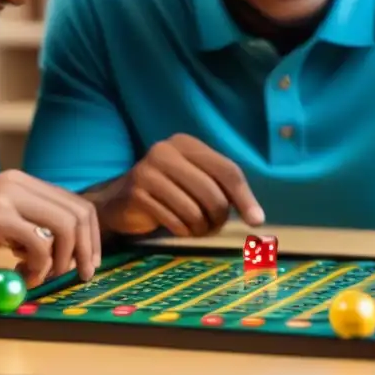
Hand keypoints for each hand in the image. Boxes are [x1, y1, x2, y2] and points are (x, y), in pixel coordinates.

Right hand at [0, 169, 101, 286]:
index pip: (77, 205)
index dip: (90, 236)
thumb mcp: (3, 224)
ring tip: (40, 277)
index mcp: (25, 183)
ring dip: (61, 260)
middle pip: (78, 213)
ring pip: (64, 227)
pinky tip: (21, 276)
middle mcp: (20, 183)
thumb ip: (32, 228)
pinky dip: (39, 267)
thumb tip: (69, 252)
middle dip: (85, 249)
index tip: (89, 263)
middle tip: (79, 275)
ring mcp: (9, 197)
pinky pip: (39, 244)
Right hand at [99, 134, 264, 237]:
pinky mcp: (137, 194)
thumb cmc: (167, 190)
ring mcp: (149, 171)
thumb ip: (223, 190)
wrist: (118, 201)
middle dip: (219, 218)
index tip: (256, 221)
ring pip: (195, 211)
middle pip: (213, 193)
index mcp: (187, 143)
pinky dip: (183, 231)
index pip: (227, 170)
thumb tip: (256, 218)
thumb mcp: (195, 180)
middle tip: (214, 227)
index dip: (245, 198)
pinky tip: (178, 229)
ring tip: (196, 229)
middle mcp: (166, 151)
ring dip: (200, 228)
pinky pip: (175, 221)